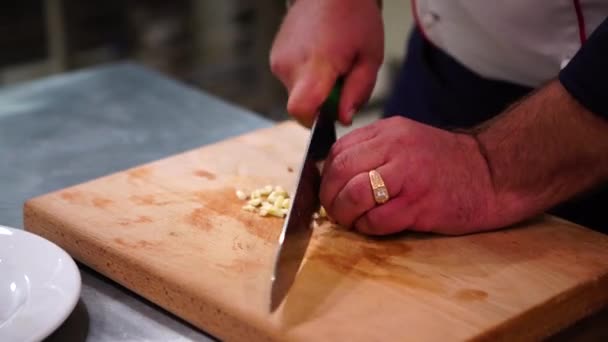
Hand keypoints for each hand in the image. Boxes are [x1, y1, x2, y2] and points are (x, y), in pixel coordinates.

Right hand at [269, 0, 383, 126]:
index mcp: (315, 65)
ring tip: (332, 64)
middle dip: (323, 103)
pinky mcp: (274, 58)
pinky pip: (291, 81)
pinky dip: (306, 78)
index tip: (332, 112)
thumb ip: (358, 92)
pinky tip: (320, 57)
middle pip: (301, 106)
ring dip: (315, 89)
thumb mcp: (370, 57)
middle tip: (342, 79)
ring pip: (297, 94)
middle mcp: (289, 65)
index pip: (301, 111)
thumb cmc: (354, 18)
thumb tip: (343, 119)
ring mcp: (278, 61)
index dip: (315, 121)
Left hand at [320, 117, 498, 234]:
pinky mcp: (419, 204)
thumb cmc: (447, 163)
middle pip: (340, 173)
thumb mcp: (407, 142)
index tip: (329, 191)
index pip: (338, 151)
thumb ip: (373, 152)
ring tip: (352, 221)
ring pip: (353, 195)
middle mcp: (395, 148)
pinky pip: (377, 220)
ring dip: (345, 215)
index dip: (326, 177)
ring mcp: (408, 176)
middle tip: (335, 211)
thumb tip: (336, 175)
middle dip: (330, 198)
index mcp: (389, 131)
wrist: (493, 173)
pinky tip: (375, 227)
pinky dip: (368, 228)